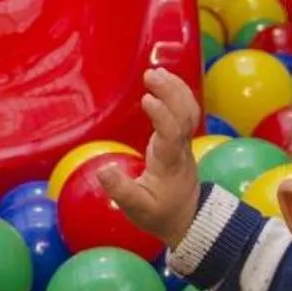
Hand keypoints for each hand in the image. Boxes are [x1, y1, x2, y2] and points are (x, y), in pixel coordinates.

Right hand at [100, 68, 204, 244]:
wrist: (187, 218)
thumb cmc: (160, 213)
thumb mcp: (137, 209)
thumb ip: (121, 191)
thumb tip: (102, 171)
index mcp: (169, 163)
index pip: (170, 134)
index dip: (162, 115)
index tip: (147, 98)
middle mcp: (180, 148)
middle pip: (184, 115)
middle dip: (171, 92)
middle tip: (151, 74)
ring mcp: (184, 142)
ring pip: (189, 110)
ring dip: (175, 88)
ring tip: (156, 72)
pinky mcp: (182, 139)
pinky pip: (186, 111)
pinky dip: (178, 93)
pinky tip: (165, 81)